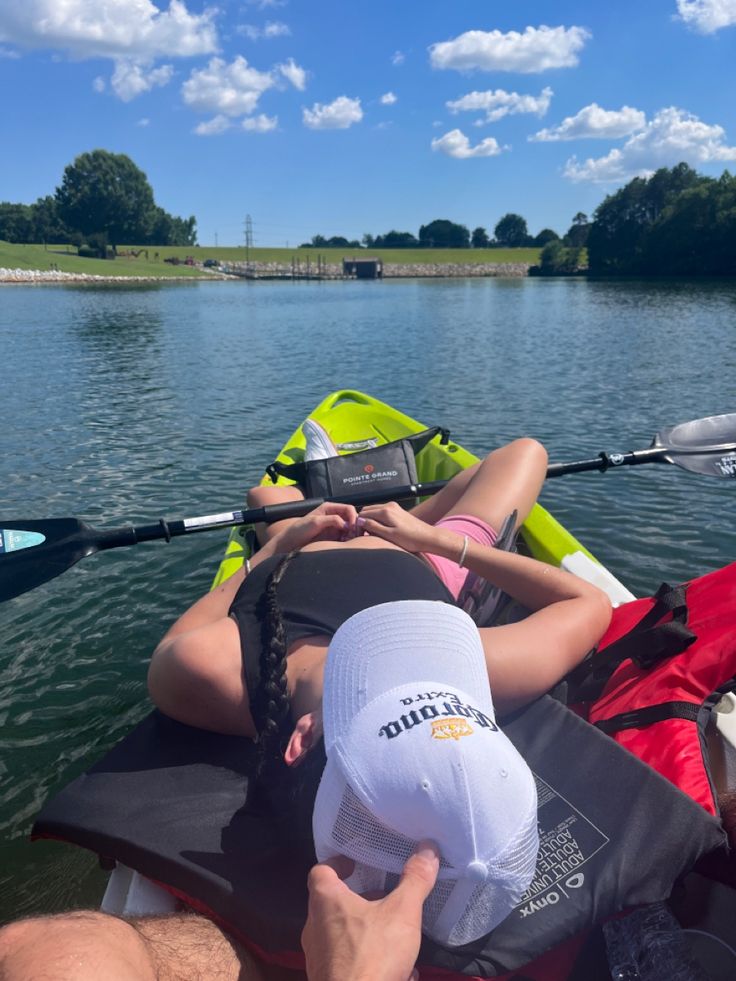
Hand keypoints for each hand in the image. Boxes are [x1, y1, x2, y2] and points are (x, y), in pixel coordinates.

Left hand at [274, 502, 358, 551]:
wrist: (291, 542)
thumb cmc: (300, 529)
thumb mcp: (316, 522)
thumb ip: (332, 520)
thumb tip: (347, 524)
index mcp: (329, 508)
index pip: (348, 509)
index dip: (353, 517)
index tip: (352, 527)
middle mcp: (334, 516)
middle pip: (351, 518)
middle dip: (354, 527)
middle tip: (352, 536)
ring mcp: (334, 527)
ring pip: (350, 529)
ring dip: (352, 534)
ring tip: (346, 541)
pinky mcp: (334, 537)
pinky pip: (345, 537)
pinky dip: (347, 540)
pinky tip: (343, 544)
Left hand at [301, 841, 439, 980]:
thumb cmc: (372, 954)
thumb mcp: (402, 913)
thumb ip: (415, 881)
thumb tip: (428, 848)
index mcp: (325, 902)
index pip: (320, 871)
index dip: (338, 863)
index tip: (356, 863)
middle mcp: (314, 927)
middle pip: (332, 904)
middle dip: (359, 900)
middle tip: (383, 897)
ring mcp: (318, 958)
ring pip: (341, 936)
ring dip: (366, 932)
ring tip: (396, 936)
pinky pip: (348, 964)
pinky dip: (369, 961)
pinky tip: (399, 972)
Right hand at [357, 501, 447, 554]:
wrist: (428, 537)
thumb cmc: (410, 539)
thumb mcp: (389, 535)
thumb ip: (373, 527)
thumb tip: (359, 521)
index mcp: (385, 511)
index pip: (363, 514)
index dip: (358, 524)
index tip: (359, 535)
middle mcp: (389, 505)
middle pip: (367, 510)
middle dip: (363, 521)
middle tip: (364, 535)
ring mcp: (394, 507)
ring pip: (374, 511)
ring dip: (370, 520)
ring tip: (372, 534)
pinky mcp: (398, 510)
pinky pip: (382, 512)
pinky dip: (378, 519)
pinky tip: (381, 530)